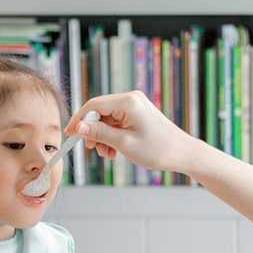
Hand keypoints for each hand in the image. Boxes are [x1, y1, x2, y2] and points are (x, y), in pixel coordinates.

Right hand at [64, 90, 202, 173]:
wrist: (183, 153)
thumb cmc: (158, 149)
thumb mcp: (124, 143)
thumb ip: (99, 133)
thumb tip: (79, 127)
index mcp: (127, 102)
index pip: (93, 106)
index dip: (78, 120)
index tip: (69, 134)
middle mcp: (130, 99)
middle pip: (99, 111)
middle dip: (92, 131)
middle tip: (92, 149)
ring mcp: (135, 105)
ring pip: (107, 119)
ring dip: (102, 136)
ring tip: (107, 153)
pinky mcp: (137, 113)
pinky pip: (117, 122)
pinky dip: (112, 136)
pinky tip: (114, 150)